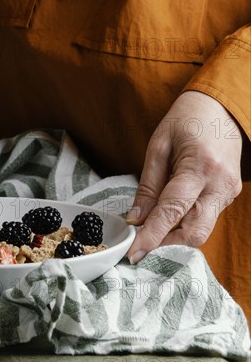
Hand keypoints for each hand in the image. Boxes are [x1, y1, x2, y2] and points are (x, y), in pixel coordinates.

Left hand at [127, 91, 242, 263]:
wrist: (220, 108)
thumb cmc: (185, 121)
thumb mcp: (158, 146)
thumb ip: (148, 185)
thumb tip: (136, 219)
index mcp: (199, 167)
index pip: (172, 211)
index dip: (152, 236)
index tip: (133, 253)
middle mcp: (219, 185)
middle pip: (194, 232)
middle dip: (166, 244)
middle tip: (139, 247)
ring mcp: (228, 192)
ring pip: (201, 230)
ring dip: (174, 238)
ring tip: (149, 234)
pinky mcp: (229, 195)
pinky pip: (205, 219)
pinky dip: (184, 225)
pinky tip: (166, 220)